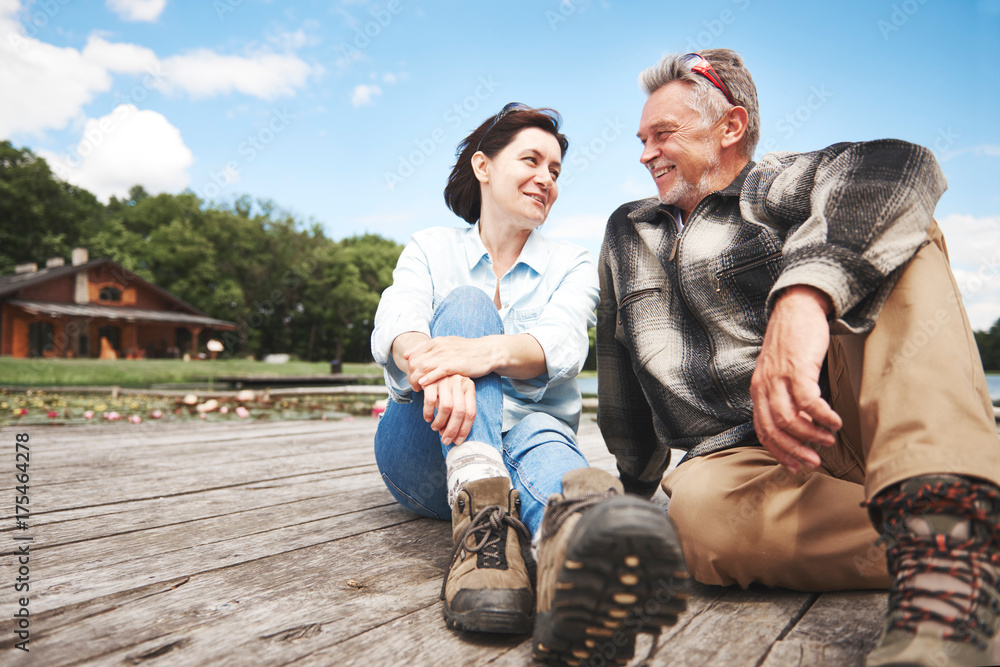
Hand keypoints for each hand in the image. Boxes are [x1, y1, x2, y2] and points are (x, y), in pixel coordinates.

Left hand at [404, 336, 492, 390]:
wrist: (488, 351)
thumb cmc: (466, 351)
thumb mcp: (445, 345)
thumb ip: (426, 349)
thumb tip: (406, 355)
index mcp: (436, 342)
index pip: (413, 356)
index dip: (409, 369)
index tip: (412, 378)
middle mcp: (439, 347)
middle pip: (415, 362)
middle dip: (410, 376)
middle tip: (413, 386)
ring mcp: (447, 355)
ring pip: (422, 367)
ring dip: (416, 380)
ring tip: (417, 389)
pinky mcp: (455, 365)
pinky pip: (437, 372)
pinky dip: (428, 379)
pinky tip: (423, 385)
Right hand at [422, 374, 476, 445]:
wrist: (428, 368)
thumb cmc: (444, 388)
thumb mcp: (455, 396)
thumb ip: (457, 413)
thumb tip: (455, 437)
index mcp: (469, 387)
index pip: (471, 412)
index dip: (465, 429)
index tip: (457, 441)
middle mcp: (459, 382)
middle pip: (459, 411)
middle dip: (452, 429)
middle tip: (445, 440)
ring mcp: (445, 380)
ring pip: (446, 407)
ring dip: (440, 422)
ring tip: (435, 428)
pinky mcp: (431, 380)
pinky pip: (430, 400)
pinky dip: (428, 413)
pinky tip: (427, 418)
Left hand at [750, 286, 842, 473]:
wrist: (796, 309)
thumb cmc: (792, 344)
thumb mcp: (779, 373)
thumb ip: (783, 398)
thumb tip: (800, 427)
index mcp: (758, 390)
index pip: (763, 430)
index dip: (778, 451)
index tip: (794, 466)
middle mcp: (764, 386)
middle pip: (775, 429)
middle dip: (795, 451)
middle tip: (813, 462)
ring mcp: (779, 377)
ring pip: (790, 418)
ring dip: (811, 435)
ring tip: (828, 440)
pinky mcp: (797, 368)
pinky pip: (808, 401)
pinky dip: (822, 416)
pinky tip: (834, 422)